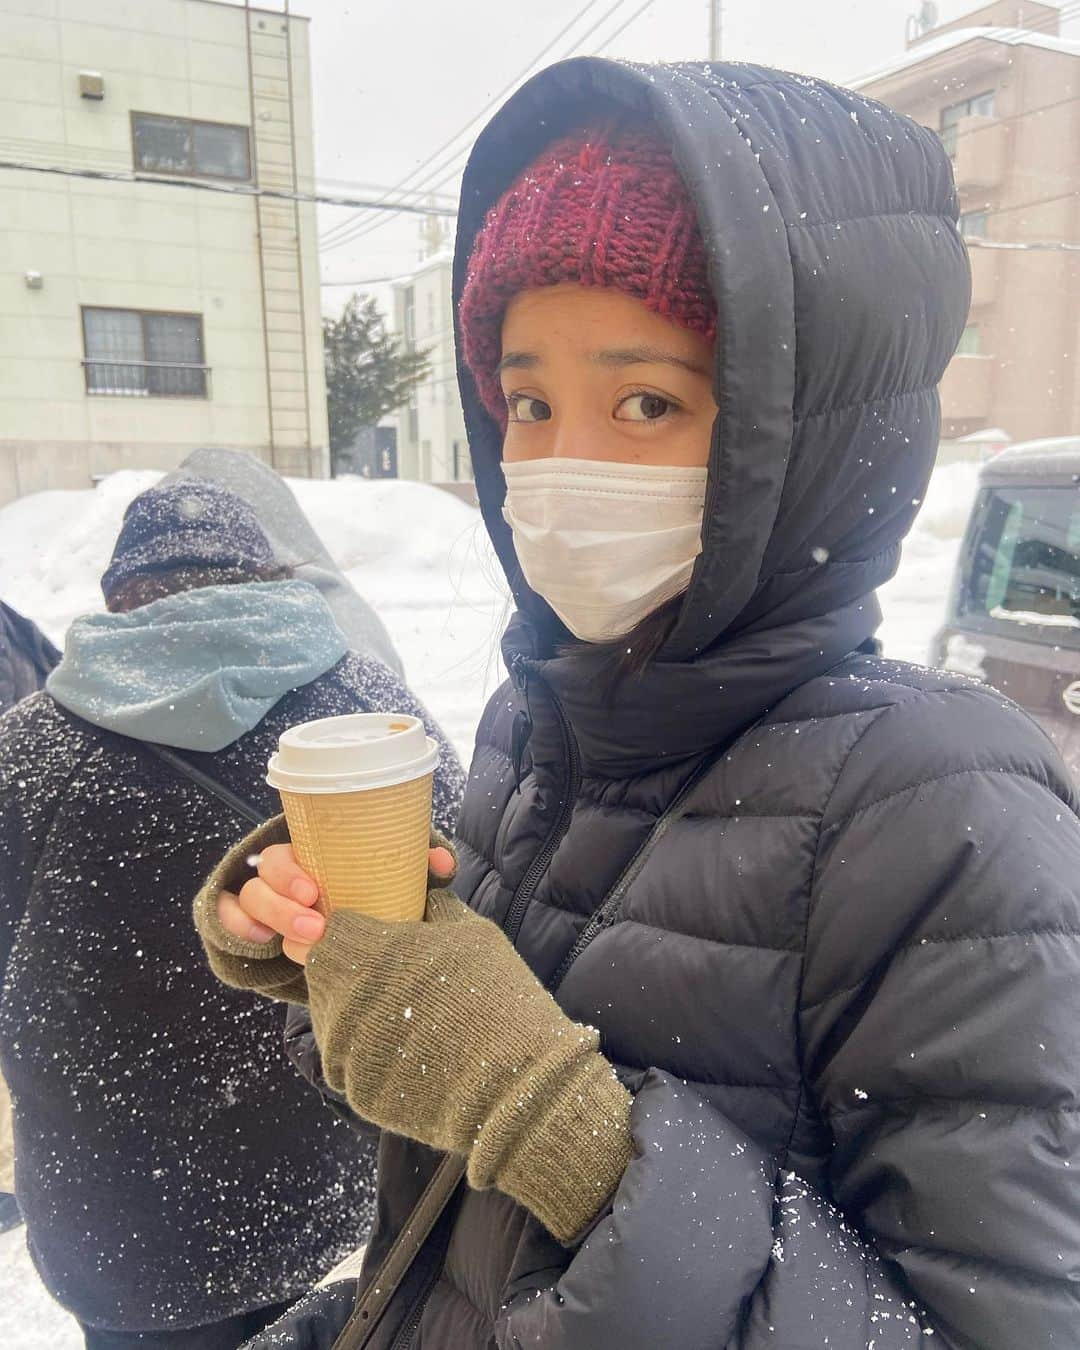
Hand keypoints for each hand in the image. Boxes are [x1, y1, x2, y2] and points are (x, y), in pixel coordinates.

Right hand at [215, 842, 458, 965]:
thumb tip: (441, 863)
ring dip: (274, 919)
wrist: (345, 931)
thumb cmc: (365, 891)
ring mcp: (262, 904)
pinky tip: (262, 941)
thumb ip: (411, 866)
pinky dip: (239, 929)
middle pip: (262, 878)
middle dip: (283, 903)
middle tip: (317, 924)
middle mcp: (279, 877)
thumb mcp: (386, 877)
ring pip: (248, 901)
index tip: (314, 892)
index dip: (290, 872)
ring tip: (309, 941)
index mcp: (308, 856)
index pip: (283, 853)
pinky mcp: (252, 928)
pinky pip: (229, 923)